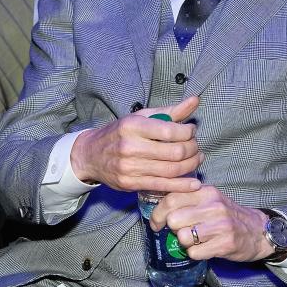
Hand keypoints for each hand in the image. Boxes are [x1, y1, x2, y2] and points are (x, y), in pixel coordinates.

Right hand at [69, 97, 201, 192]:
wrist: (90, 155)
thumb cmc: (119, 133)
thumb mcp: (141, 117)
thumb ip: (170, 111)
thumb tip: (195, 100)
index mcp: (133, 125)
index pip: (170, 131)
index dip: (188, 132)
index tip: (192, 131)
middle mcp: (130, 146)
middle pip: (174, 152)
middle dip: (192, 149)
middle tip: (196, 147)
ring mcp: (130, 167)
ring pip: (171, 170)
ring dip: (191, 166)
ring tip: (196, 160)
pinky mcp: (130, 183)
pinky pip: (162, 186)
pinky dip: (182, 186)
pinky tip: (194, 183)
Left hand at [149, 187, 272, 262]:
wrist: (259, 231)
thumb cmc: (228, 216)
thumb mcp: (210, 200)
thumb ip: (188, 199)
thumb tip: (159, 207)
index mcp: (206, 192)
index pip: (171, 199)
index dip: (158, 213)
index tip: (156, 223)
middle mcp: (213, 206)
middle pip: (173, 220)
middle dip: (172, 229)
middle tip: (180, 232)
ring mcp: (220, 225)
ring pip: (182, 237)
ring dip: (184, 243)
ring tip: (195, 240)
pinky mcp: (225, 243)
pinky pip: (194, 253)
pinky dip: (195, 254)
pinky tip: (205, 248)